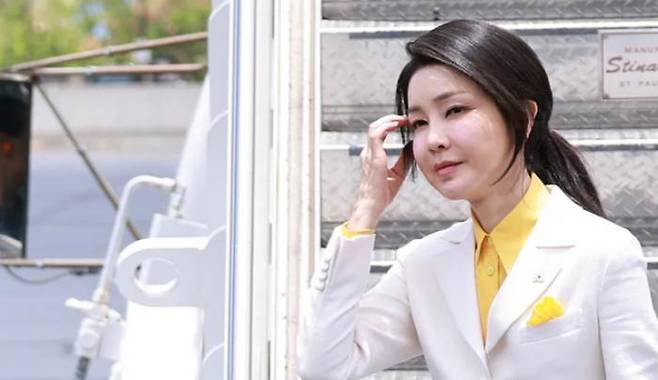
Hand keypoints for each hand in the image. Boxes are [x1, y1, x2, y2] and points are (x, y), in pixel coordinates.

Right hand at [349, 115, 411, 229]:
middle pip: (375, 126)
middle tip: (406, 119)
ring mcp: (369, 154)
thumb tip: (412, 146)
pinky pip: (376, 135)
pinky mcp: (374, 157)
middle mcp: (368, 152)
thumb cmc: (382, 193)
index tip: (405, 123)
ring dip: (389, 120)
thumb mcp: (398, 173)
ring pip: (374, 127)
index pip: (379, 133)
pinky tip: (398, 125)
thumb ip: (404, 159)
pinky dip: (387, 126)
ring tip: (403, 120)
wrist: (373, 205)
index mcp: (373, 155)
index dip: (391, 125)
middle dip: (391, 119)